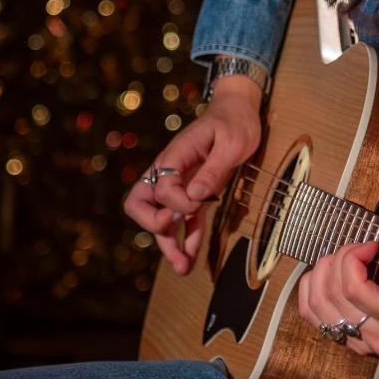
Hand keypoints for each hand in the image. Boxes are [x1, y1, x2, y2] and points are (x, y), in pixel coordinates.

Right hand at [123, 73, 262, 275]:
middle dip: (152, 224)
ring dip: (168, 244)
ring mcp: (179, 183)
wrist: (238, 110)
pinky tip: (192, 259)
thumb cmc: (235, 122)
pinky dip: (186, 240)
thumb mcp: (232, 143)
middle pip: (139, 202)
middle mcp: (170, 171)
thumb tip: (195, 195)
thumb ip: (213, 170)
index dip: (177, 202)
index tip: (200, 201)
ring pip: (159, 218)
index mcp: (175, 156)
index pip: (161, 187)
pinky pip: (184, 221)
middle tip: (172, 228)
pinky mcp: (194, 192)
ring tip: (182, 268)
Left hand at [297, 189, 378, 367]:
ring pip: (319, 304)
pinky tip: (324, 277)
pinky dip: (310, 290)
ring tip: (338, 261)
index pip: (356, 289)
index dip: (353, 258)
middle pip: (334, 292)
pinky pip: (312, 316)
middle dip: (338, 260)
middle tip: (354, 250)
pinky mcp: (348, 345)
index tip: (370, 245)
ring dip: (321, 273)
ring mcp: (361, 343)